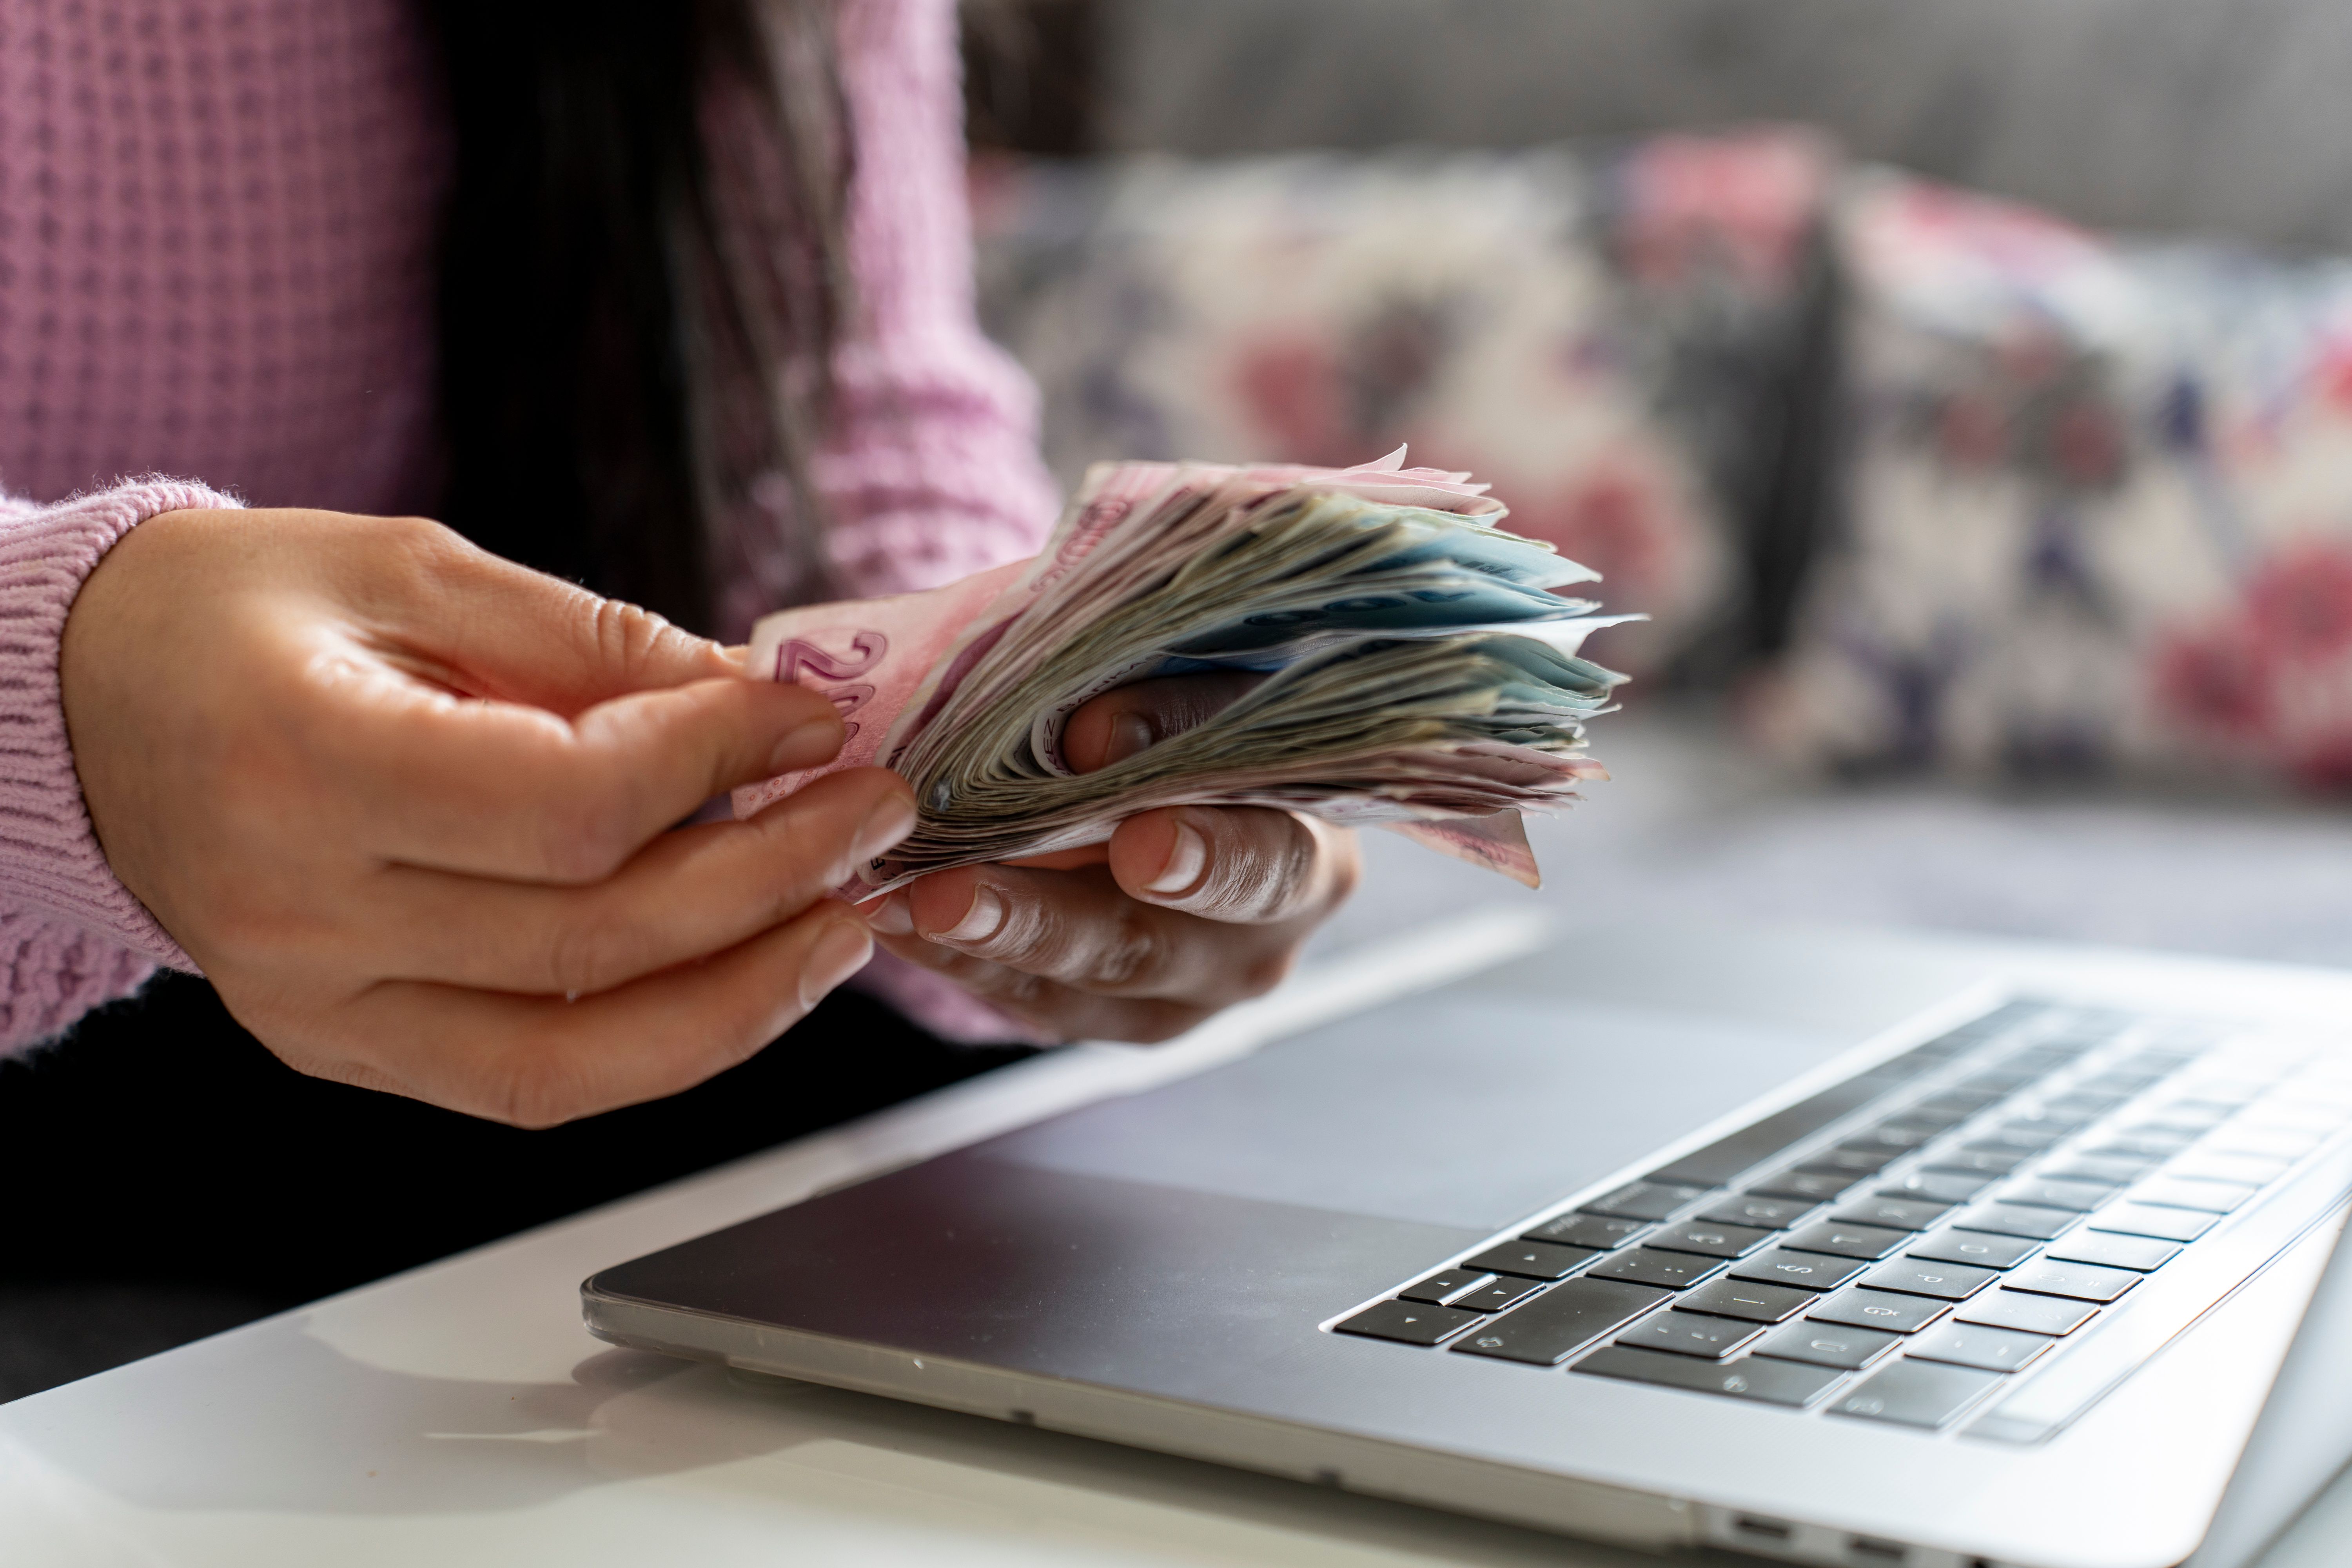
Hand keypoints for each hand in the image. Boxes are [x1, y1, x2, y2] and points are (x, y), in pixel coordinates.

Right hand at [61, 509, 915, 1124]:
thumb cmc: (239, 613)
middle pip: (594, 938)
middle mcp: (298, 913)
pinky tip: (747, 978)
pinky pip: (529, 1084)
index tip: (808, 721)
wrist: (85, 700)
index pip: (568, 803)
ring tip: (845, 921)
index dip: (716, 763)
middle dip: (769, 878)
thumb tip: (758, 699)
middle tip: (871, 813)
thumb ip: (591, 643)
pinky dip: (658, 1043)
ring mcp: (313, 1006)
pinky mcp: (338, 1047)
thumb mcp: (413, 570)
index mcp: (302, 764)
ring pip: (577, 1053)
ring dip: (744, 996)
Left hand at [866, 673, 1359, 1042]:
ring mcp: (1184, 996)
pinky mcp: (1113, 1019)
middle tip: (953, 893)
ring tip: (898, 901)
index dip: (1206, 856)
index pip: (1268, 862)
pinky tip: (894, 915)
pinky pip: (1033, 1004)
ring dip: (981, 942)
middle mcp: (1258, 944)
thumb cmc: (1207, 720)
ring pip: (1080, 987)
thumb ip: (1164, 705)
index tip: (1138, 844)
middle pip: (1151, 944)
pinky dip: (960, 958)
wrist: (1193, 785)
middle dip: (1045, 919)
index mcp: (1311, 853)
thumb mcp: (1205, 686)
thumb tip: (1086, 740)